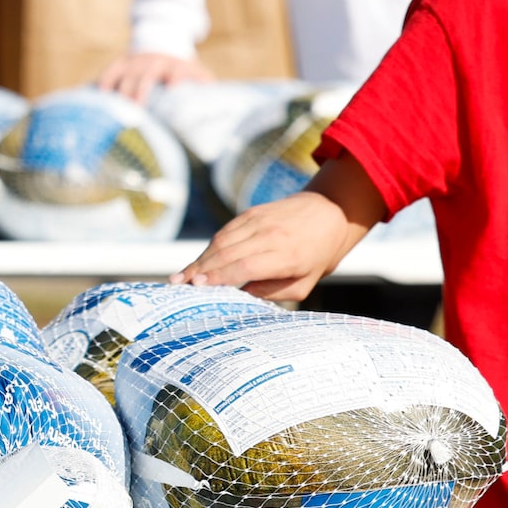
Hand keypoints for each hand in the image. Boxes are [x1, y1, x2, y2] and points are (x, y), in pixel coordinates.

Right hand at [99, 49, 213, 101]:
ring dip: (120, 93)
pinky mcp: (121, 62)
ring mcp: (135, 62)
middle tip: (136, 111)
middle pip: (144, 77)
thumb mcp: (196, 71)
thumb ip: (204, 84)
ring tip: (115, 111)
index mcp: (174, 65)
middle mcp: (153, 62)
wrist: (162, 41)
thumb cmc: (181, 68)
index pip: (175, 72)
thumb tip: (216, 104)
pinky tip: (98, 99)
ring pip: (124, 76)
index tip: (171, 90)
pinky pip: (109, 73)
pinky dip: (103, 84)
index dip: (174, 79)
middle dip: (139, 93)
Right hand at [175, 192, 359, 300]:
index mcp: (287, 255)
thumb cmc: (318, 255)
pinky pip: (224, 232)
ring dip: (199, 260)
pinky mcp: (250, 214)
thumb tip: (238, 294)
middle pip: (227, 253)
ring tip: (181, 277)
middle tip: (178, 285)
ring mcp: (258, 221)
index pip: (246, 265)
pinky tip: (198, 263)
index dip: (220, 276)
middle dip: (199, 270)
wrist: (329, 212)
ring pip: (221, 241)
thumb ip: (271, 291)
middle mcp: (270, 235)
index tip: (198, 286)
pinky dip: (209, 248)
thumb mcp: (303, 283)